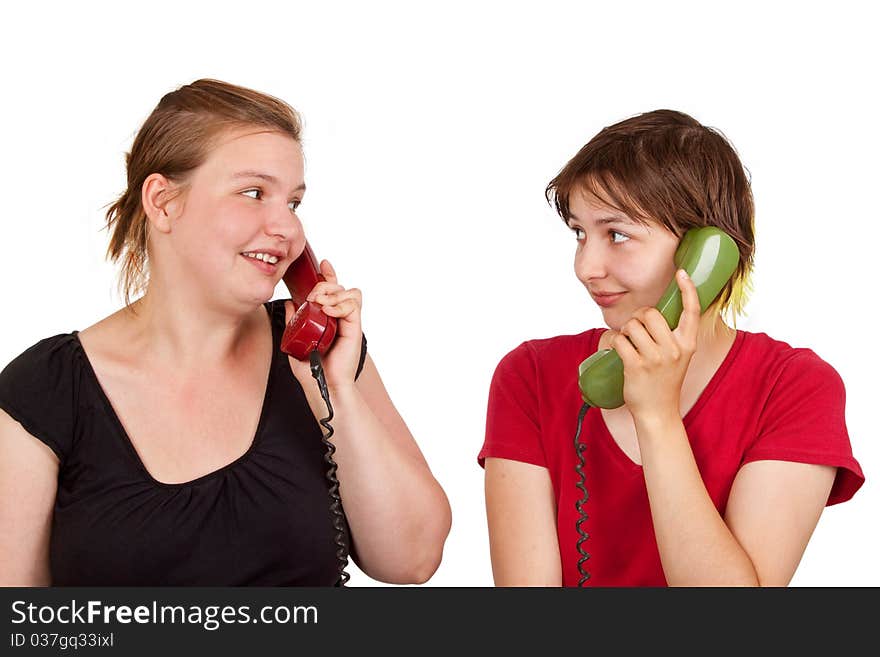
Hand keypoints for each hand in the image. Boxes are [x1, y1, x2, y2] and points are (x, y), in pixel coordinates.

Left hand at [285, 259, 362, 390]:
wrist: (323, 386)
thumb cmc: (312, 370)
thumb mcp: (295, 340)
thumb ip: (293, 321)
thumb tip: (289, 304)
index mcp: (328, 318)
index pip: (332, 291)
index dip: (329, 275)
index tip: (323, 264)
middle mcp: (340, 318)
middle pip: (340, 287)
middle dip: (325, 284)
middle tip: (313, 296)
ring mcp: (348, 322)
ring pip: (350, 292)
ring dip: (333, 293)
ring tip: (320, 304)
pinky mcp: (355, 328)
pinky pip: (353, 306)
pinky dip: (340, 304)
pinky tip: (328, 311)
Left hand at [610, 269, 699, 420]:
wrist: (658, 412)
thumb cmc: (664, 381)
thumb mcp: (678, 356)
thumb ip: (673, 336)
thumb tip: (656, 313)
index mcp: (688, 344)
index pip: (692, 310)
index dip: (688, 289)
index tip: (682, 273)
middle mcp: (674, 349)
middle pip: (650, 313)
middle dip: (637, 317)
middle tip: (635, 331)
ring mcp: (656, 358)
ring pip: (631, 325)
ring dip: (624, 332)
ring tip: (627, 344)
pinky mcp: (636, 366)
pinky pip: (618, 340)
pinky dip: (612, 342)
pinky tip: (616, 351)